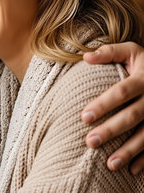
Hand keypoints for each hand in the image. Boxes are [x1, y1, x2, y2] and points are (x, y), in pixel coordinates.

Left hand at [81, 42, 143, 173]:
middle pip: (132, 116)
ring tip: (110, 164)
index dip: (104, 104)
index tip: (84, 117)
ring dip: (129, 151)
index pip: (122, 92)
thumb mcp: (131, 51)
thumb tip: (85, 56)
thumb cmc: (143, 63)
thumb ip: (110, 52)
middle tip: (90, 142)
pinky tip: (132, 170)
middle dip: (112, 130)